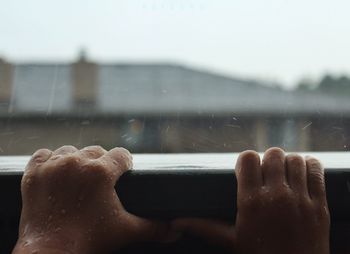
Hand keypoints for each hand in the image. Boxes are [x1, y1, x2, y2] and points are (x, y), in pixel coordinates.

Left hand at [13, 146, 174, 253]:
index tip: (123, 173)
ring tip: (78, 178)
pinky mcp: (34, 173)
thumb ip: (153, 228)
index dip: (125, 164)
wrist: (51, 252)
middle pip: (97, 151)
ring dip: (77, 161)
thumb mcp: (126, 231)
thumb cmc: (89, 241)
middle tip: (100, 183)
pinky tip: (56, 173)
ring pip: (71, 150)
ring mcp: (53, 166)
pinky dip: (51, 161)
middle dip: (102, 163)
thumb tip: (174, 231)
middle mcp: (77, 162)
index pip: (122, 154)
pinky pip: (44, 154)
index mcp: (101, 172)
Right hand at [172, 148, 329, 253]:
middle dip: (268, 160)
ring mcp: (301, 200)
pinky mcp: (320, 205)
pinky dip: (310, 167)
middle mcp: (277, 196)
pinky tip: (303, 174)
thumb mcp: (231, 241)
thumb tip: (175, 223)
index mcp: (251, 202)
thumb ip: (203, 227)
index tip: (248, 170)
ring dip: (289, 163)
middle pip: (273, 154)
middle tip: (267, 174)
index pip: (248, 158)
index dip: (247, 161)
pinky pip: (317, 171)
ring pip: (295, 159)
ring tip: (284, 175)